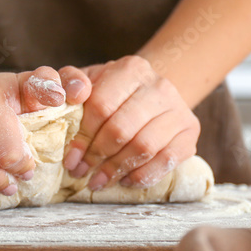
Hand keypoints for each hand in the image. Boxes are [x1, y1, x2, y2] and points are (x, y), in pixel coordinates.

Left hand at [63, 55, 199, 190]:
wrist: (152, 94)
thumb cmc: (112, 92)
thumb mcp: (88, 81)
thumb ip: (68, 82)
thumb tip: (60, 97)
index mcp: (130, 69)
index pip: (101, 106)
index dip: (82, 136)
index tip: (70, 157)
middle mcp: (158, 86)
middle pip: (122, 129)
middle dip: (97, 156)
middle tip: (81, 172)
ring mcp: (179, 109)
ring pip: (145, 147)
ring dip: (117, 169)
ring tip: (98, 181)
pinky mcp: (190, 132)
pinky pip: (167, 160)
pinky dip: (143, 175)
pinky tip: (125, 180)